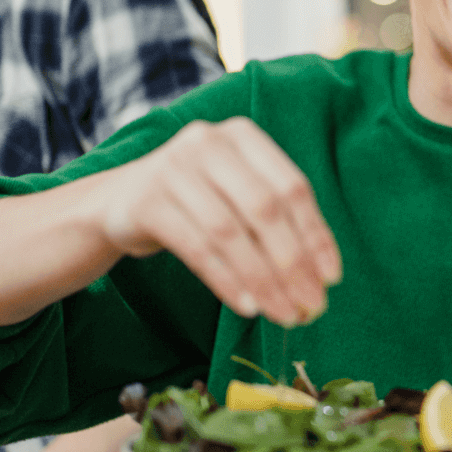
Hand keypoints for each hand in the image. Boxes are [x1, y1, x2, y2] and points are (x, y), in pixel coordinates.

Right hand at [98, 117, 341, 326]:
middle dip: (293, 264)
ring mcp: (174, 168)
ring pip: (231, 233)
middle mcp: (209, 143)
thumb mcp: (238, 195)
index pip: (292, 188)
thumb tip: (321, 276)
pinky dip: (226, 281)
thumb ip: (275, 220)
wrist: (120, 202)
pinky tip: (247, 306)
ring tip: (283, 314)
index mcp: (243, 136)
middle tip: (310, 306)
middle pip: (264, 210)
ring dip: (263, 280)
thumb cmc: (198, 202)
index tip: (331, 278)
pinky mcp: (147, 201)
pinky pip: (197, 248)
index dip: (315, 235)